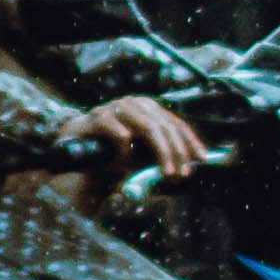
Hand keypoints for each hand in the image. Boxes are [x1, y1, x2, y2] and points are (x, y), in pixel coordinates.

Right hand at [71, 93, 212, 191]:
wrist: (77, 148)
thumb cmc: (113, 154)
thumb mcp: (140, 157)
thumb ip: (159, 159)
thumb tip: (185, 170)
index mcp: (149, 110)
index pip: (175, 124)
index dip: (190, 141)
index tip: (201, 159)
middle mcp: (136, 105)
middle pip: (164, 126)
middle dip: (177, 152)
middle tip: (182, 174)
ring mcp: (116, 108)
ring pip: (147, 127)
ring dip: (160, 152)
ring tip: (164, 173)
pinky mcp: (98, 117)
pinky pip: (119, 132)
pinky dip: (126, 150)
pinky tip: (125, 164)